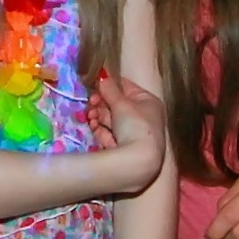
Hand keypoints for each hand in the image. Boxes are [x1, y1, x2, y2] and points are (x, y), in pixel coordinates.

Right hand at [91, 71, 166, 191]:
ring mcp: (134, 133)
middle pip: (116, 104)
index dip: (109, 86)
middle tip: (89, 103)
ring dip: (98, 116)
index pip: (126, 87)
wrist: (138, 162)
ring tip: (90, 117)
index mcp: (148, 102)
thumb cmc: (135, 125)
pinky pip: (109, 134)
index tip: (93, 85)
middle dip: (100, 103)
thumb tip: (102, 76)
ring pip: (111, 120)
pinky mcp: (124, 148)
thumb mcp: (121, 103)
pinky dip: (100, 130)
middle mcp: (143, 117)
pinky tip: (92, 127)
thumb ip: (109, 89)